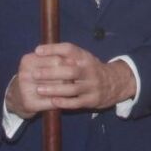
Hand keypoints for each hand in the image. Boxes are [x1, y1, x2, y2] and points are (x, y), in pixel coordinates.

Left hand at [5, 44, 133, 117]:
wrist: (115, 83)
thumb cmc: (90, 69)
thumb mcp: (83, 58)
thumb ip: (66, 55)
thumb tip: (40, 50)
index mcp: (85, 57)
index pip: (69, 49)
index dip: (53, 49)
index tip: (37, 50)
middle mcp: (90, 70)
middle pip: (70, 70)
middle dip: (51, 72)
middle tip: (35, 73)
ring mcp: (92, 86)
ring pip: (72, 88)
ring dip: (54, 89)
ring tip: (39, 89)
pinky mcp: (92, 100)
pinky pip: (77, 102)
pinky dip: (64, 102)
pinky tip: (52, 101)